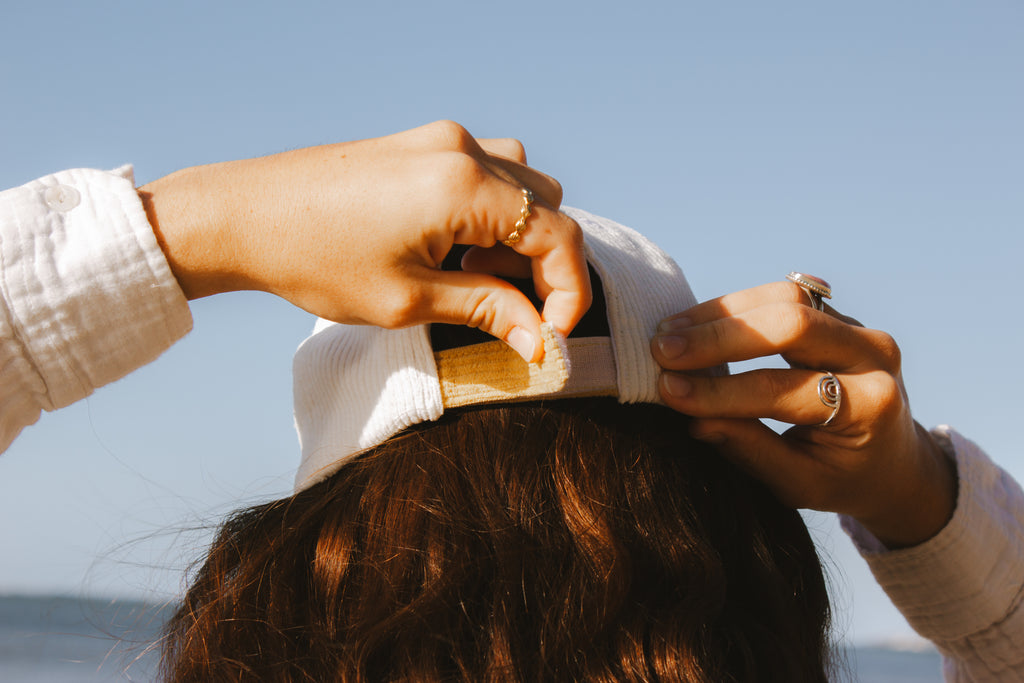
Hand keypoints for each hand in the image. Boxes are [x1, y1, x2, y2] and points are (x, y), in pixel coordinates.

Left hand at [138, 120, 590, 361]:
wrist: (242, 216)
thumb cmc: (314, 261)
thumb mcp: (408, 300)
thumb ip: (487, 311)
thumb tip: (542, 340)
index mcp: (463, 185)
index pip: (558, 234)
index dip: (569, 290)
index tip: (551, 334)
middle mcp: (462, 149)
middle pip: (547, 205)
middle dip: (543, 265)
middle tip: (506, 309)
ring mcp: (441, 139)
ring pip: (522, 184)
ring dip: (518, 236)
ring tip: (472, 275)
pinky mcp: (422, 143)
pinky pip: (487, 171)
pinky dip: (491, 213)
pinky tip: (453, 246)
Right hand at [650, 281, 956, 548]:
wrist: (895, 461)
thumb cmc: (842, 479)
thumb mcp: (799, 484)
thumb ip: (750, 450)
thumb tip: (693, 419)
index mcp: (871, 407)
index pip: (784, 390)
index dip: (722, 391)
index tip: (668, 392)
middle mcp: (874, 356)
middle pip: (792, 324)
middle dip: (720, 337)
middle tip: (662, 351)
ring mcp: (859, 327)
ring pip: (785, 296)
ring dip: (720, 312)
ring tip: (668, 331)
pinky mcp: (837, 314)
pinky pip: (783, 295)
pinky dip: (733, 308)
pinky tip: (692, 324)